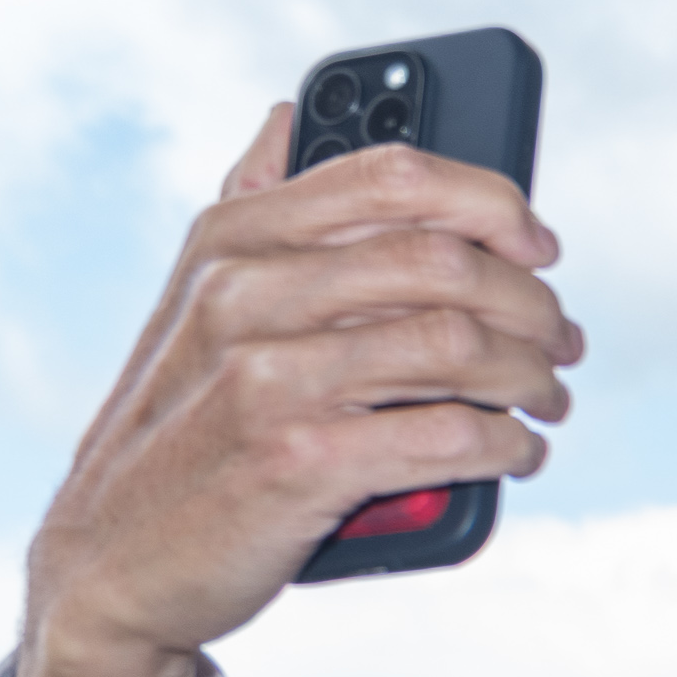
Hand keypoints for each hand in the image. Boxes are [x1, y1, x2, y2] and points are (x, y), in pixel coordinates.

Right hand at [0, 106, 578, 676]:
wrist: (113, 560)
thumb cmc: (181, 426)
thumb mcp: (192, 300)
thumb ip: (252, 210)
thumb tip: (289, 116)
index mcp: (232, 239)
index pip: (392, 178)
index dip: (491, 203)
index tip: (539, 245)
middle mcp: (246, 295)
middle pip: (445, 263)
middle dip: (532, 304)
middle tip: (562, 340)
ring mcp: (270, 379)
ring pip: (458, 346)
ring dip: (531, 376)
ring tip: (548, 397)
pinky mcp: (301, 463)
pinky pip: (448, 437)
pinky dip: (506, 446)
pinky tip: (516, 452)